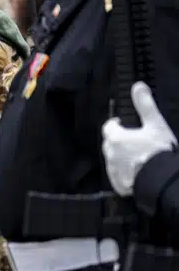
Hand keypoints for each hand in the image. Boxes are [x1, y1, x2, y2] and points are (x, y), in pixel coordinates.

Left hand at [104, 81, 176, 195]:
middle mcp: (110, 155)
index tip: (122, 122)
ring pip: (112, 160)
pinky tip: (134, 170)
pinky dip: (123, 171)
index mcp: (116, 139)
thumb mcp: (155, 124)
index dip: (114, 123)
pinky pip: (117, 175)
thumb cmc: (158, 150)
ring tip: (135, 154)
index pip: (108, 128)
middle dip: (117, 139)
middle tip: (131, 138)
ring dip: (119, 156)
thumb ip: (145, 105)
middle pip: (109, 144)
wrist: (161, 179)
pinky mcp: (118, 184)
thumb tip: (137, 85)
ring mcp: (113, 171)